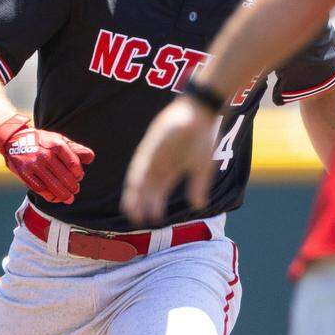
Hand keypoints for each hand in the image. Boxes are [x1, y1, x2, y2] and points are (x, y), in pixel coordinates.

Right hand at [0, 116, 94, 203]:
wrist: (14, 139)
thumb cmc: (42, 141)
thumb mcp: (58, 139)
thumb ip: (75, 149)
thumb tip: (90, 158)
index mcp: (56, 144)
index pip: (73, 163)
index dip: (78, 173)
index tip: (79, 177)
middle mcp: (45, 154)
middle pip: (64, 176)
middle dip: (72, 186)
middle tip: (75, 189)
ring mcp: (34, 164)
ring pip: (53, 184)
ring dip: (63, 194)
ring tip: (69, 198)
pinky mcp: (24, 173)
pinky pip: (40, 188)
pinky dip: (50, 196)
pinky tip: (55, 198)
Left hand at [122, 97, 218, 224]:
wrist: (201, 114)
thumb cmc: (203, 138)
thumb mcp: (202, 168)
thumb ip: (198, 187)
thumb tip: (198, 207)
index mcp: (170, 170)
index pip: (157, 191)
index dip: (154, 205)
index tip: (152, 220)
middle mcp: (158, 164)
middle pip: (145, 188)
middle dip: (141, 203)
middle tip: (137, 220)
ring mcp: (152, 155)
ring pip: (139, 178)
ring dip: (134, 194)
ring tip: (131, 210)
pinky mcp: (150, 145)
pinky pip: (140, 163)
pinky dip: (137, 177)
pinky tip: (134, 189)